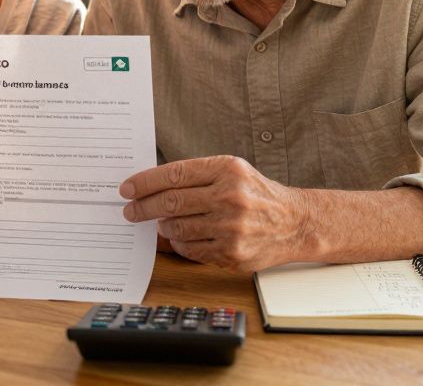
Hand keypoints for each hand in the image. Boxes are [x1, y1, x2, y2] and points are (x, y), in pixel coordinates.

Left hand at [120, 155, 312, 271]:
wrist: (295, 222)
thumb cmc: (257, 194)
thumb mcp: (232, 172)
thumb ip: (196, 177)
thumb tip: (151, 189)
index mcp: (228, 170)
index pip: (174, 174)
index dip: (145, 182)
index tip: (127, 188)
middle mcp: (230, 197)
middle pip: (171, 202)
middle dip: (143, 207)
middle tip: (130, 210)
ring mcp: (232, 227)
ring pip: (178, 228)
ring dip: (163, 227)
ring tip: (161, 223)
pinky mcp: (232, 253)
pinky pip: (191, 249)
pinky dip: (179, 244)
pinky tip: (180, 237)